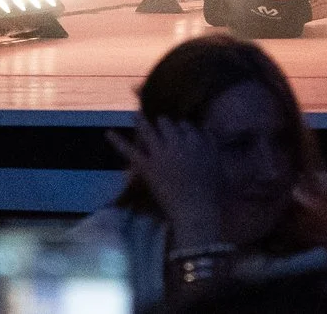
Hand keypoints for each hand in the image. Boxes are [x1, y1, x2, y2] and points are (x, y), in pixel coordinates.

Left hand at [106, 116, 226, 248]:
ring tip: (135, 115)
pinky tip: (108, 133)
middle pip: (167, 124)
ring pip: (149, 130)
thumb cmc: (212, 192)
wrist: (197, 210)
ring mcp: (161, 152)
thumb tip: (206, 127)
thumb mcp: (218, 163)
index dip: (181, 129)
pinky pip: (130, 150)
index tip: (179, 132)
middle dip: (164, 124)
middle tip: (160, 127)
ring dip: (141, 121)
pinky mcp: (147, 166)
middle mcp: (178, 141)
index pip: (186, 125)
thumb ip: (212, 143)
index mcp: (197, 140)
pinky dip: (117, 142)